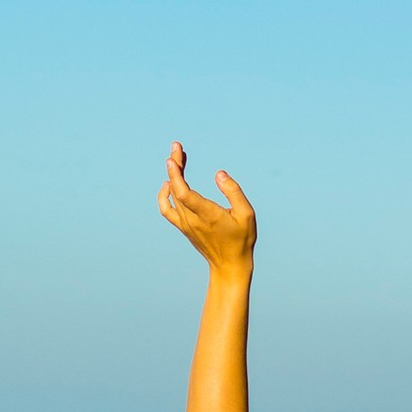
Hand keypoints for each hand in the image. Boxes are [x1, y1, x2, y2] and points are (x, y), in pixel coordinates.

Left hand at [160, 141, 256, 272]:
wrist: (229, 265)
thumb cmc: (241, 239)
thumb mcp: (246, 214)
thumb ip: (233, 192)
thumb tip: (219, 173)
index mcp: (207, 215)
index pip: (184, 194)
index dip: (175, 175)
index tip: (173, 158)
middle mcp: (192, 220)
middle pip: (176, 189)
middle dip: (174, 165)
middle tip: (176, 146)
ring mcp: (186, 224)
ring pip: (171, 196)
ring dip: (172, 176)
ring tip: (176, 159)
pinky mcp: (184, 227)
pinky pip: (167, 209)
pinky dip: (164, 195)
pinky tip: (168, 184)